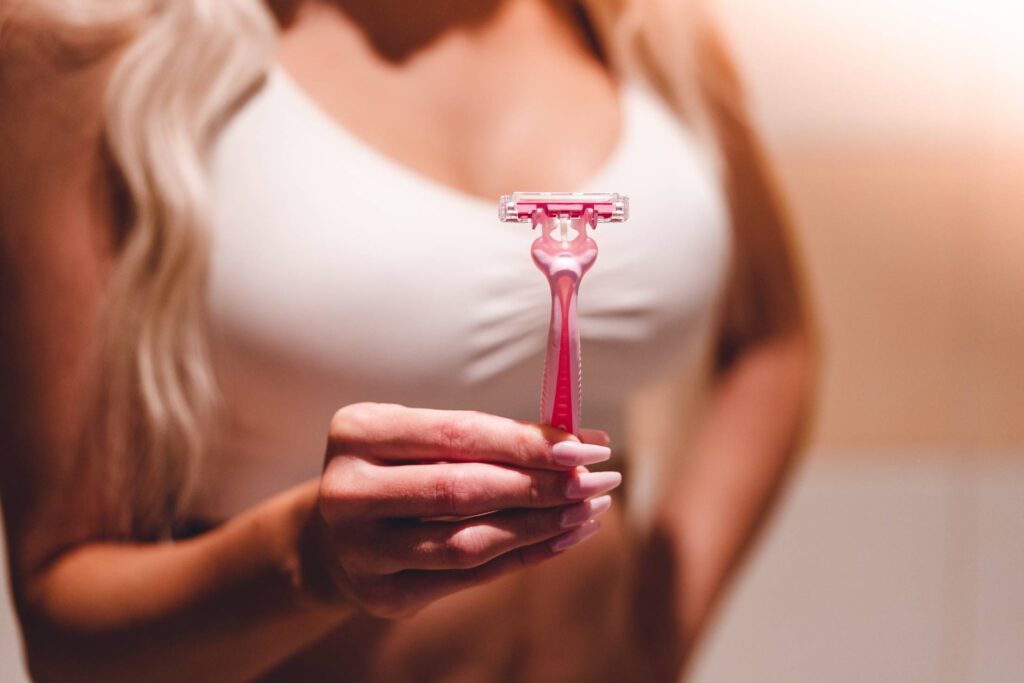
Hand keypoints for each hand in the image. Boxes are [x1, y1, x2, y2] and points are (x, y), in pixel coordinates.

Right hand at [308, 402, 620, 618]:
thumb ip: (489, 437)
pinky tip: (563, 537)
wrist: (335, 535)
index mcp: (357, 432)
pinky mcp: (383, 595)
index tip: (585, 444)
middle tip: (597, 480)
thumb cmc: (398, 470)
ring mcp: (360, 550)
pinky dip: (524, 557)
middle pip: (463, 489)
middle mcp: (347, 492)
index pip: (457, 434)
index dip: (526, 441)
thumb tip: (579, 441)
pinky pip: (469, 577)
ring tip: (589, 510)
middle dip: (541, 485)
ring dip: (540, 526)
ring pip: (468, 541)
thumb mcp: (422, 437)